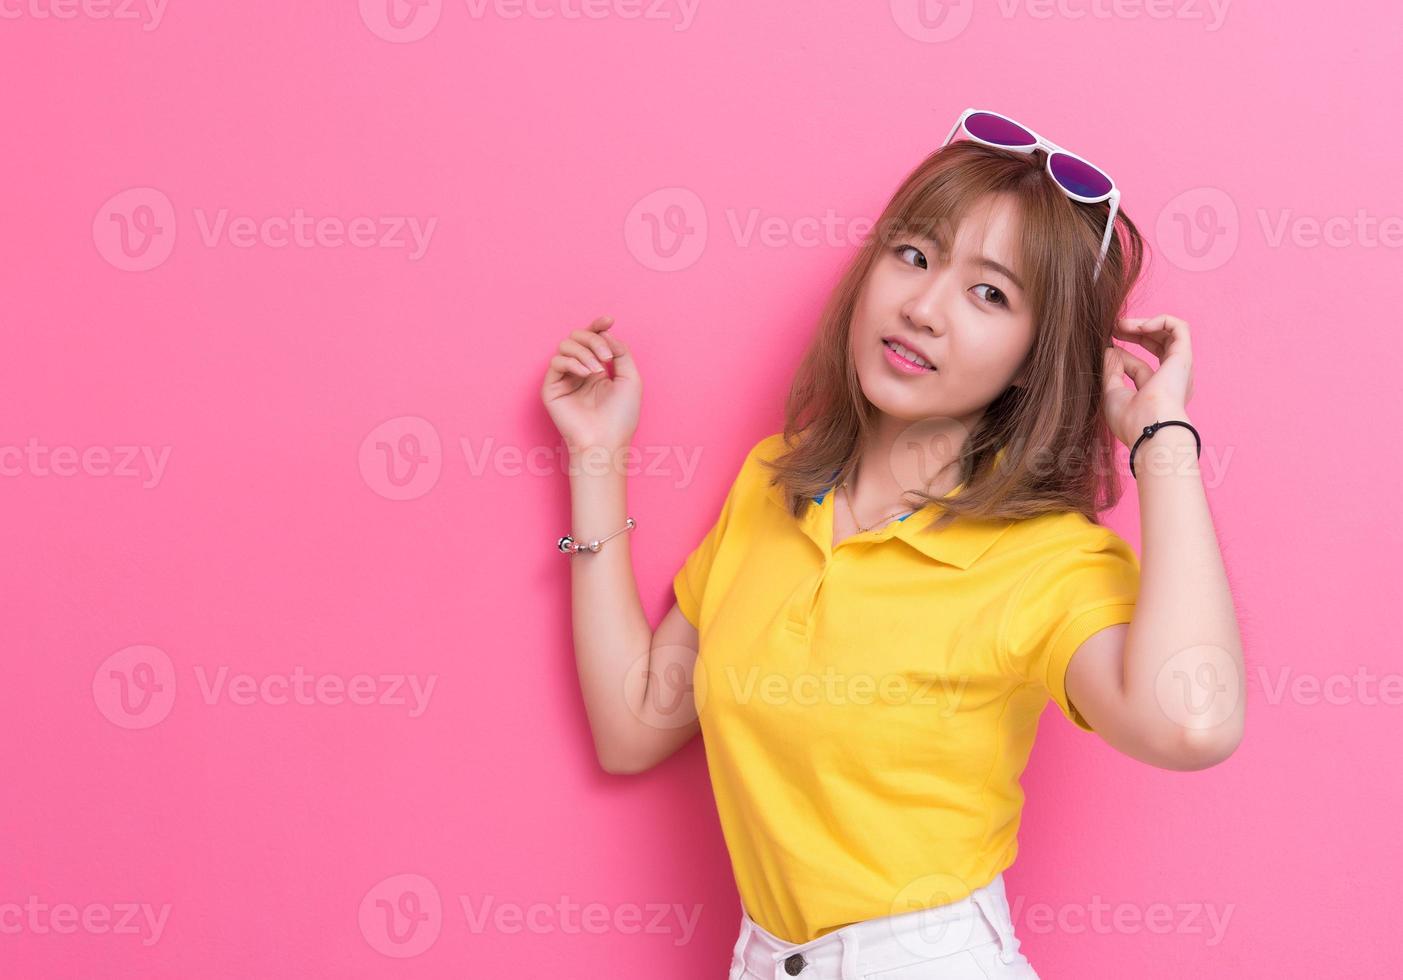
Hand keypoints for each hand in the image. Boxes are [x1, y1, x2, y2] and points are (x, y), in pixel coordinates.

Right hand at [540, 315, 640, 454]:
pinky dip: (572, 362)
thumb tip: (606, 333)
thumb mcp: (630, 378)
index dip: (598, 326)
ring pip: (566, 346)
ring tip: (598, 370)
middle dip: (594, 340)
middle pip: (578, 337)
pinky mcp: (551, 388)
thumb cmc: (621, 416)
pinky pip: (556, 362)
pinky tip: (586, 374)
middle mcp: (580, 371)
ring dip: (585, 352)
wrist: (606, 441)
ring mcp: (565, 379)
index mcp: (597, 369)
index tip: (609, 319)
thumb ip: (621, 352)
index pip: (593, 339)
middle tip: (607, 357)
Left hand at [1104, 314, 1194, 447]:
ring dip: (1144, 324)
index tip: (1105, 349)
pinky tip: (1139, 327)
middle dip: (1134, 333)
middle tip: (1114, 327)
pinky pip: (1179, 328)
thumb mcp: (1112, 393)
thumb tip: (1110, 349)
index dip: (1122, 354)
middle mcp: (1172, 379)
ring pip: (1169, 334)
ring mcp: (1179, 367)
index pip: (1141, 366)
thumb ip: (1112, 370)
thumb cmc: (1130, 420)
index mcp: (1158, 392)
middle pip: (1158, 346)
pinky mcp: (1183, 357)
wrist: (1150, 428)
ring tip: (1121, 324)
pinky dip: (1160, 321)